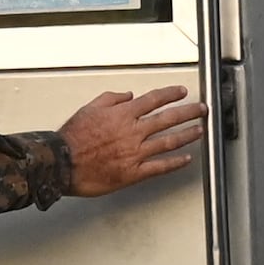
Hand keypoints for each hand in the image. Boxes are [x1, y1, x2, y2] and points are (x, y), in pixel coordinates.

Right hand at [58, 84, 208, 196]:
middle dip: (189, 112)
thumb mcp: (89, 108)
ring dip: (188, 134)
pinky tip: (186, 159)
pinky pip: (160, 167)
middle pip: (169, 118)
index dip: (171, 94)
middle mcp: (133, 132)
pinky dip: (175, 163)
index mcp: (123, 114)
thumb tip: (128, 95)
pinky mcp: (133, 172)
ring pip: (169, 141)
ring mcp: (135, 153)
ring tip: (199, 130)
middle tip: (201, 109)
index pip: (154, 99)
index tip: (182, 92)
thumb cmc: (72, 138)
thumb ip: (111, 99)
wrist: (62, 163)